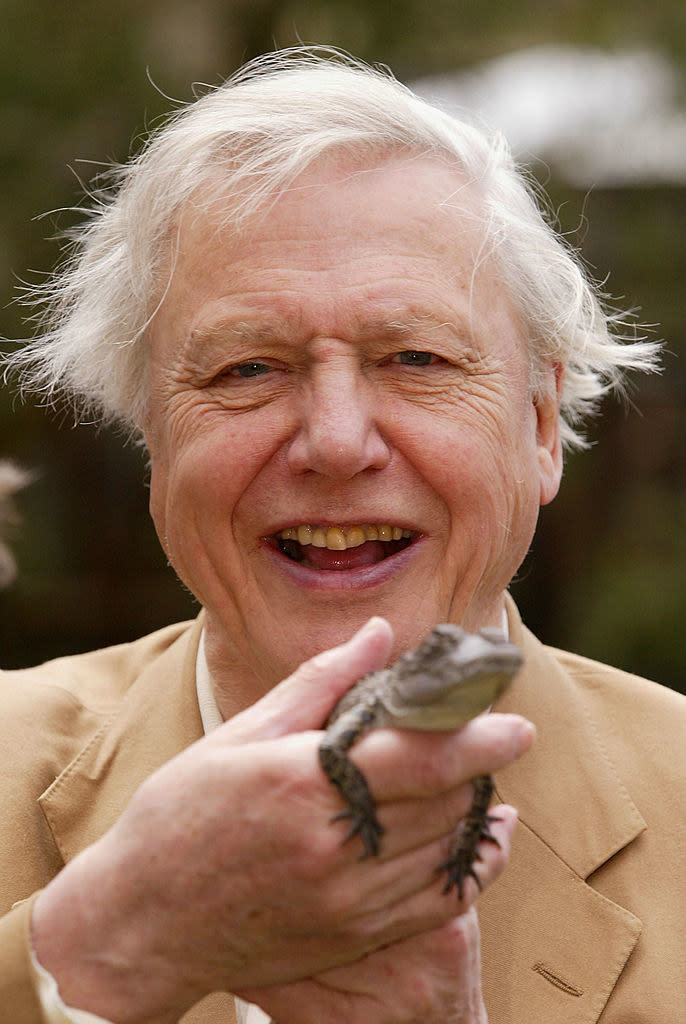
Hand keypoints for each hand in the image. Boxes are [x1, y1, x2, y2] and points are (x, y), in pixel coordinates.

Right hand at [31, 618, 532, 1023]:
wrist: (144, 920)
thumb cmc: (181, 814)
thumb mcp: (241, 735)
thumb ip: (320, 682)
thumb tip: (377, 633)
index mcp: (305, 783)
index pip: (420, 757)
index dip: (479, 739)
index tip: (518, 724)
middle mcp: (334, 845)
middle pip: (444, 802)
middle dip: (478, 766)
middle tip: (491, 737)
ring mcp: (346, 900)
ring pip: (446, 849)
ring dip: (474, 809)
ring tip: (478, 778)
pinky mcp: (351, 935)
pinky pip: (436, 903)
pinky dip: (468, 867)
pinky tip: (477, 838)